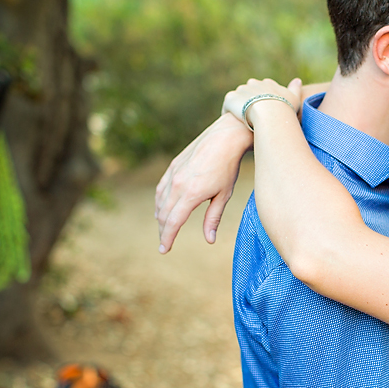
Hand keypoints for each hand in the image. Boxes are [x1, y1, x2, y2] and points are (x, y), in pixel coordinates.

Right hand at [155, 112, 253, 252]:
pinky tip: (162, 207)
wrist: (226, 137)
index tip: (163, 250)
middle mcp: (177, 184)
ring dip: (160, 217)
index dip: (167, 238)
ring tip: (164, 228)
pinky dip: (160, 201)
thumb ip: (213, 218)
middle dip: (163, 231)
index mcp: (191, 194)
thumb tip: (209, 239)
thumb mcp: (224, 195)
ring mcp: (173, 174)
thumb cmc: (229, 167)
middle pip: (164, 215)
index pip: (173, 223)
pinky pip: (161, 188)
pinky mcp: (173, 165)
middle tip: (164, 243)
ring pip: (160, 201)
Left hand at [222, 77, 301, 128]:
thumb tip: (297, 80)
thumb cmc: (284, 109)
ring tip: (241, 123)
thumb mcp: (294, 98)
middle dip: (249, 103)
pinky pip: (227, 107)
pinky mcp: (230, 98)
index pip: (263, 90)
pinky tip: (234, 124)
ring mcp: (241, 90)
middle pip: (249, 93)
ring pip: (238, 100)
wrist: (269, 114)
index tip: (264, 112)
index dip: (262, 101)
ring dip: (239, 109)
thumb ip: (295, 89)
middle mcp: (253, 83)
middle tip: (252, 119)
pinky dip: (229, 114)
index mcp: (267, 83)